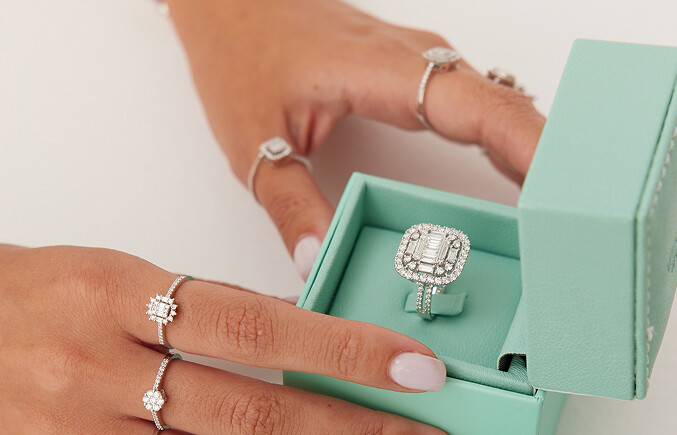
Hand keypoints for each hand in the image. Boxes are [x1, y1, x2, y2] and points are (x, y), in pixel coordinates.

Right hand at [0, 244, 446, 433]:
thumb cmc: (32, 295)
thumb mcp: (118, 278)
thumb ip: (207, 306)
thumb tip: (293, 319)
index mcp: (119, 295)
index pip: (257, 324)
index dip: (342, 350)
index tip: (410, 364)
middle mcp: (100, 368)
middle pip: (249, 411)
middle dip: (346, 427)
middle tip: (416, 432)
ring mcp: (78, 430)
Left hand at [166, 0, 544, 278]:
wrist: (231, 4)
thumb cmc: (241, 52)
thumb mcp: (254, 141)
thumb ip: (291, 205)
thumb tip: (320, 260)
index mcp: (380, 72)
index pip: (480, 110)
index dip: (532, 152)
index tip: (567, 196)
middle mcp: (412, 62)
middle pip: (506, 108)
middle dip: (549, 163)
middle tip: (573, 223)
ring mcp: (417, 62)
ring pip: (496, 103)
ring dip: (530, 152)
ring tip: (556, 210)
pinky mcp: (412, 72)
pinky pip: (476, 103)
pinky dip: (503, 140)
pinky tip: (513, 174)